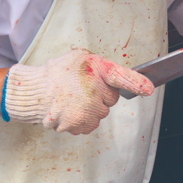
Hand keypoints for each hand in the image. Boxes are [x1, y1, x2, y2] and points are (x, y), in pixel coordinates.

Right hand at [2, 48, 153, 134]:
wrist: (34, 91)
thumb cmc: (58, 72)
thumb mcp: (81, 57)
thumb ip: (101, 66)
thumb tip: (117, 78)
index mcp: (96, 70)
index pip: (121, 77)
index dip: (137, 83)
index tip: (149, 89)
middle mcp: (93, 90)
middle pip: (111, 99)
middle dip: (101, 95)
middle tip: (83, 89)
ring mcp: (86, 109)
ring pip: (101, 113)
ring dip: (91, 109)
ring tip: (73, 100)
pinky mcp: (78, 124)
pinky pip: (90, 125)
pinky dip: (82, 120)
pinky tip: (70, 110)